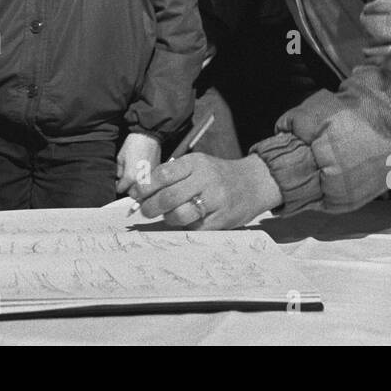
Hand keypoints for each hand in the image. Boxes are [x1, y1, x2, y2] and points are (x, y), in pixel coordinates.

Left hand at [116, 132, 161, 193]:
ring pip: (142, 191)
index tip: (117, 181)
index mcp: (130, 178)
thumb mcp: (120, 157)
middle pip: (132, 194)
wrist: (149, 136)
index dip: (117, 185)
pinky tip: (143, 174)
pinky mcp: (157, 174)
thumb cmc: (133, 144)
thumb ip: (119, 171)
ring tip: (135, 178)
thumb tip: (119, 178)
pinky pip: (149, 183)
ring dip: (137, 187)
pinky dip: (145, 181)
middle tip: (126, 181)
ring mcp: (151, 178)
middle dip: (128, 189)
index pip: (121, 189)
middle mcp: (141, 181)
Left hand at [128, 154, 281, 228]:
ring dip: (167, 218)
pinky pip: (194, 228)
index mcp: (196, 163)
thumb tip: (140, 193)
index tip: (136, 194)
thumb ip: (172, 176)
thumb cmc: (218, 175)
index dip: (145, 187)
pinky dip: (185, 226)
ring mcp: (215, 200)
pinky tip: (187, 220)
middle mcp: (206, 179)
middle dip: (150, 207)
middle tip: (145, 211)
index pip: (163, 174)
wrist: (254, 183)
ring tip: (168, 215)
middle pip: (168, 197)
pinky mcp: (222, 220)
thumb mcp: (197, 166)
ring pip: (179, 215)